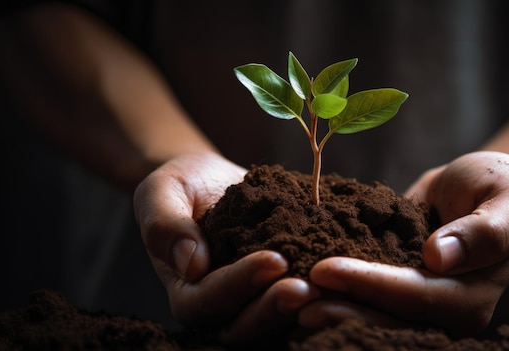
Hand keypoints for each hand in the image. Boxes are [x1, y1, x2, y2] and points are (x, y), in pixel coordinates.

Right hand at [133, 153, 317, 345]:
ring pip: (278, 325)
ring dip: (304, 311)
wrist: (215, 181)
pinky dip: (325, 298)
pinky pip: (302, 306)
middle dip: (276, 308)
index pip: (207, 301)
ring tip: (330, 287)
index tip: (273, 259)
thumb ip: (164, 224)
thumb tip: (189, 263)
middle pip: (245, 326)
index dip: (239, 284)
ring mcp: (254, 303)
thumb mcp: (162, 191)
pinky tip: (346, 278)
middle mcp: (221, 307)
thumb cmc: (184, 185)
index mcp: (186, 290)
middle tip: (307, 287)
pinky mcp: (281, 291)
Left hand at [301, 151, 508, 335]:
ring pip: (370, 318)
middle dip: (339, 308)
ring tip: (286, 297)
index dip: (370, 286)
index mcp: (473, 297)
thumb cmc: (500, 189)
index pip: (416, 298)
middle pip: (387, 320)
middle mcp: (444, 314)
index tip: (325, 269)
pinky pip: (363, 301)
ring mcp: (418, 310)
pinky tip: (298, 286)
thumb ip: (485, 231)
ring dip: (329, 309)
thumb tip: (438, 258)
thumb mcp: (508, 199)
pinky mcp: (396, 296)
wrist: (479, 191)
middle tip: (292, 296)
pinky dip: (333, 296)